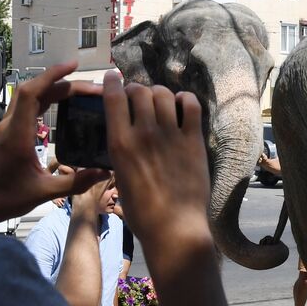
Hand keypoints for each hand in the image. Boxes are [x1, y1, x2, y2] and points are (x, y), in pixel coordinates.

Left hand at [0, 64, 108, 228]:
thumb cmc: (3, 200)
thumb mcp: (43, 193)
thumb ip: (75, 182)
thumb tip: (104, 172)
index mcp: (17, 135)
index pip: (33, 93)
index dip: (52, 75)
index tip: (73, 66)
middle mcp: (9, 126)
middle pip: (33, 91)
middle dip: (61, 82)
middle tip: (90, 86)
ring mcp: (4, 129)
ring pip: (28, 98)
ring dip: (51, 89)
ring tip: (78, 91)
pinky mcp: (4, 135)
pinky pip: (24, 109)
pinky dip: (43, 101)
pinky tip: (58, 106)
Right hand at [102, 71, 210, 246]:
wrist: (174, 228)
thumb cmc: (142, 212)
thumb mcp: (120, 178)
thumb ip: (122, 153)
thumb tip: (125, 136)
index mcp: (120, 144)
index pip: (114, 97)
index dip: (113, 81)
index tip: (113, 77)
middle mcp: (144, 133)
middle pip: (140, 91)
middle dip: (137, 89)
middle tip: (139, 96)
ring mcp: (171, 135)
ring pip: (164, 94)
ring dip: (159, 93)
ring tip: (160, 101)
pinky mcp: (193, 141)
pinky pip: (191, 105)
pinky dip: (185, 99)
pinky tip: (182, 105)